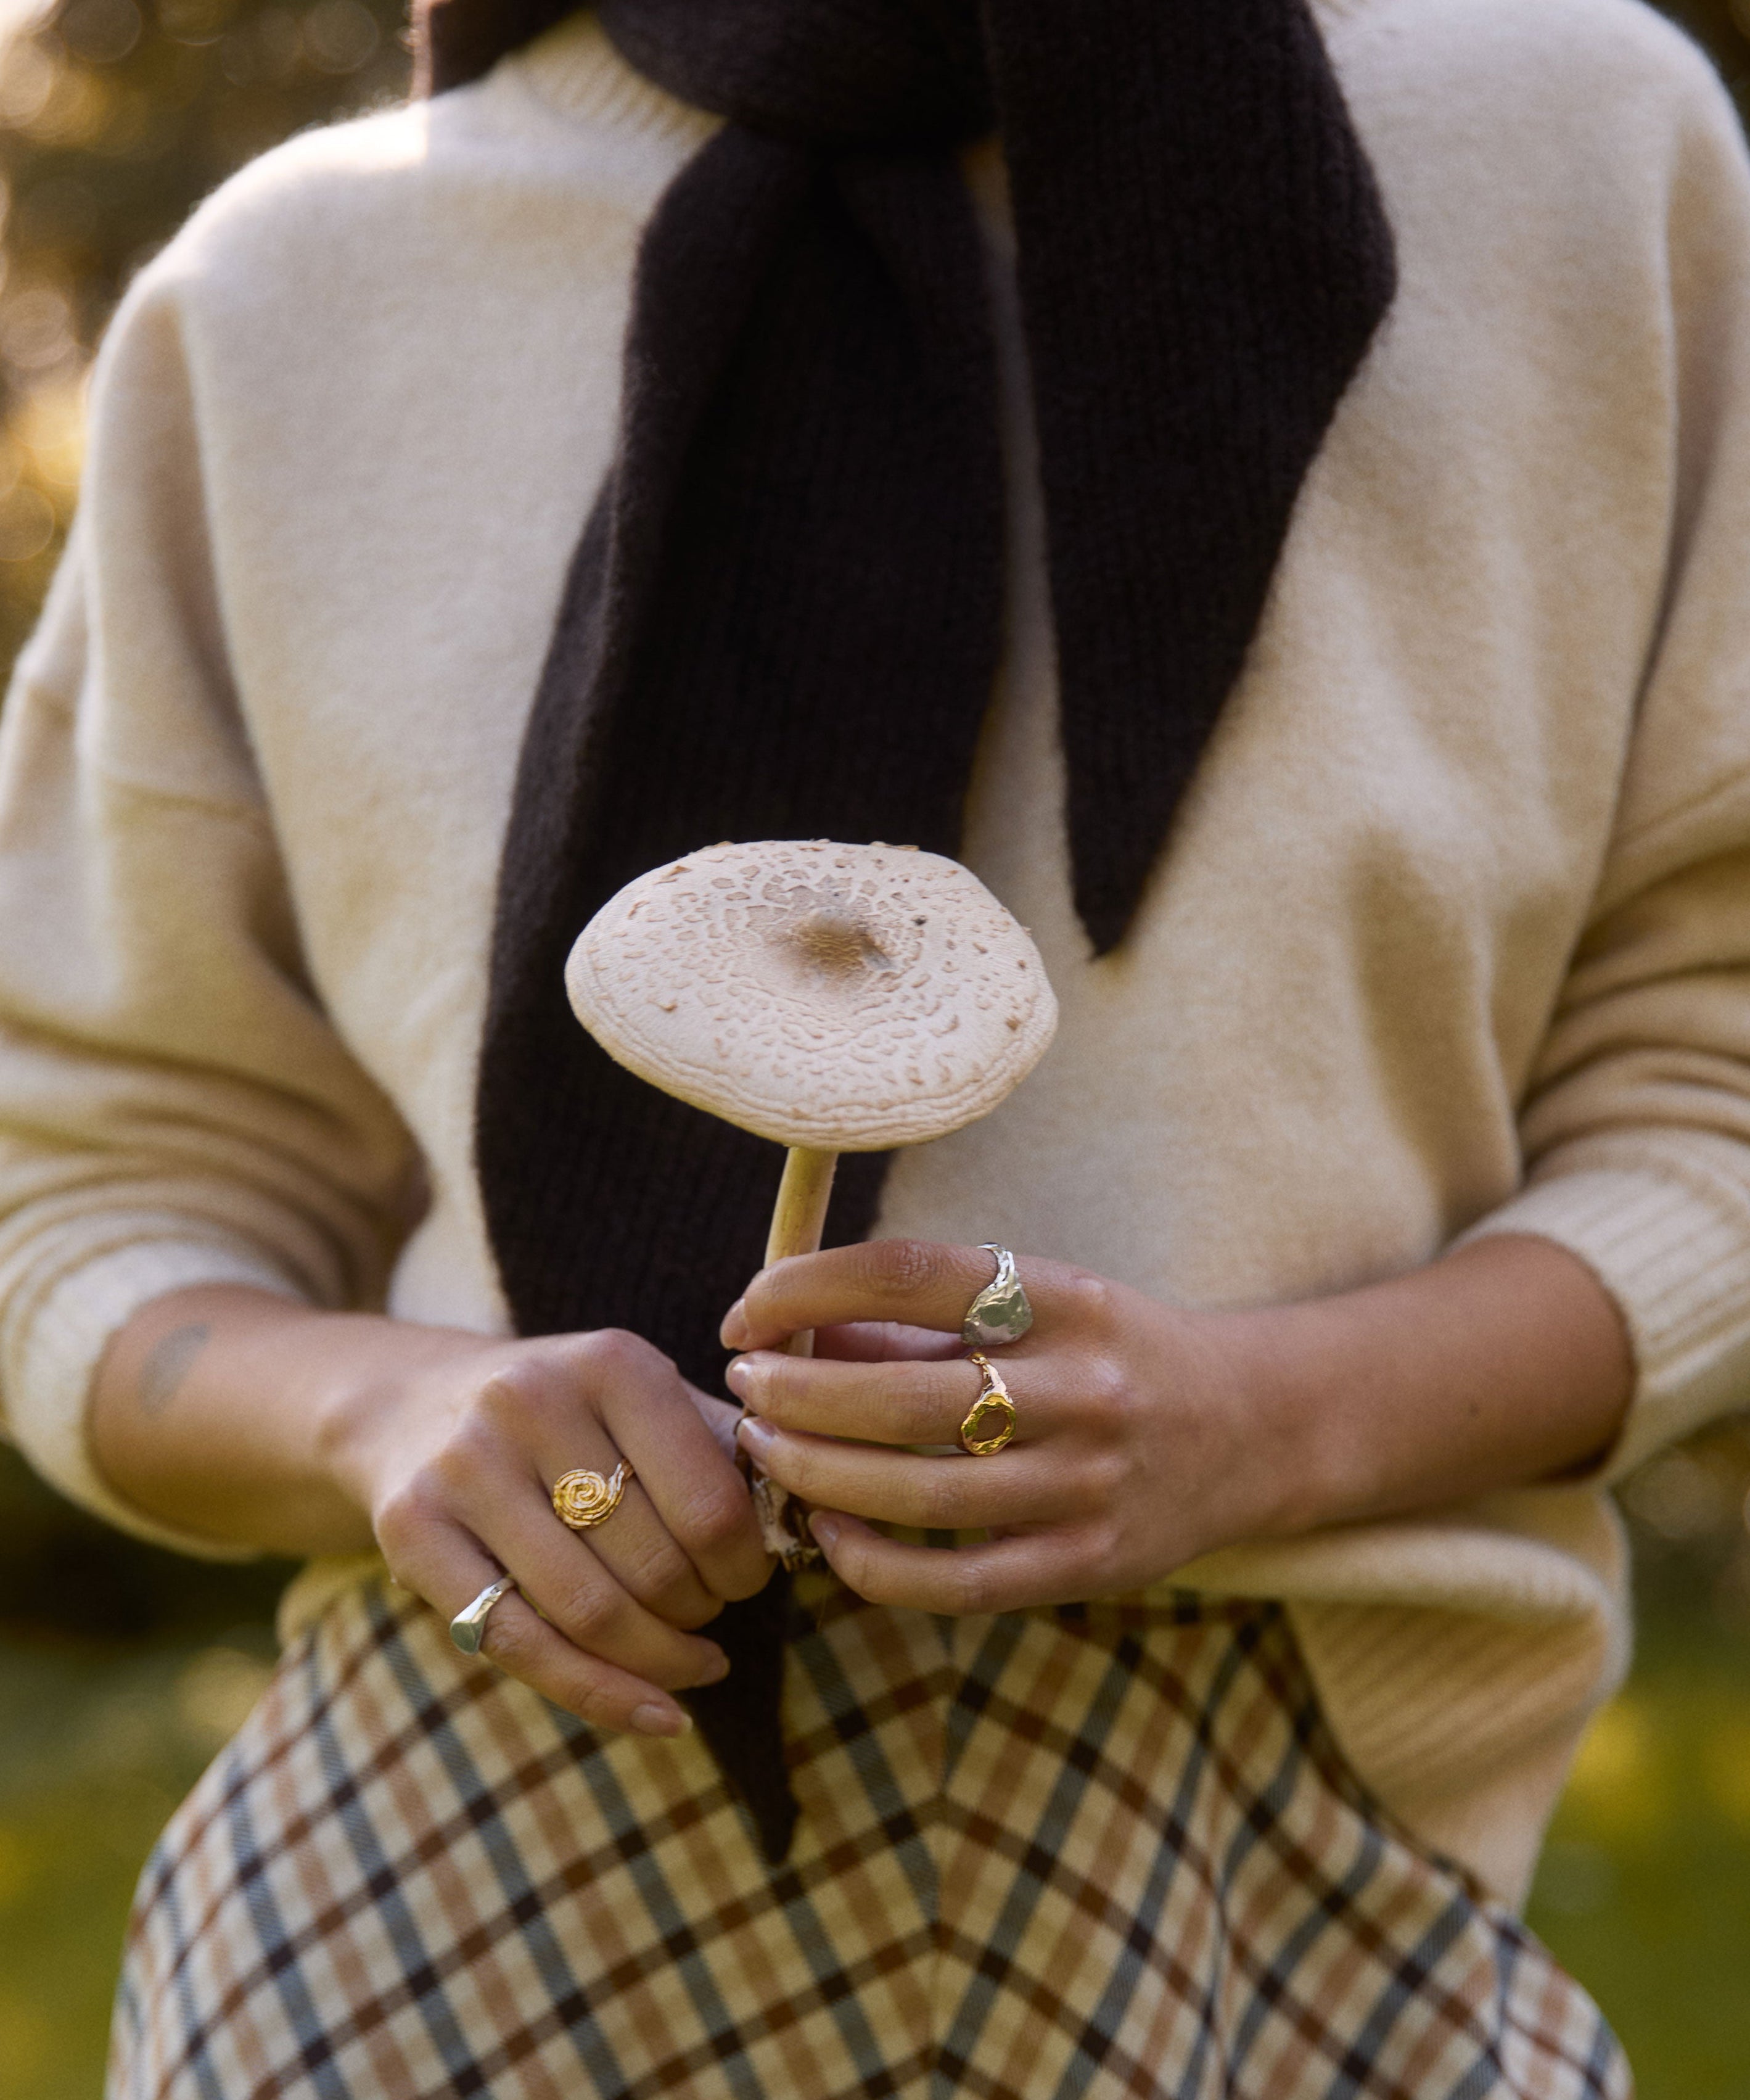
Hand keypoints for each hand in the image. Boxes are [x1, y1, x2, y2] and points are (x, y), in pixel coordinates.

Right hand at [310, 1322, 772, 1735]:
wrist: (409, 1402)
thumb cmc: (567, 1414)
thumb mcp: (643, 1399)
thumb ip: (725, 1450)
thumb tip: (808, 1528)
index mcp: (613, 1362)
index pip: (711, 1503)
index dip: (748, 1564)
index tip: (753, 1577)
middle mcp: (531, 1402)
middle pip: (654, 1566)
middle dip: (703, 1610)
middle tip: (712, 1613)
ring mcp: (465, 1468)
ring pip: (592, 1614)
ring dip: (662, 1660)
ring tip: (691, 1661)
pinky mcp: (413, 1532)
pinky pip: (522, 1647)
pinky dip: (604, 1698)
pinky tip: (659, 1716)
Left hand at [720, 1239, 1276, 1615]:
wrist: (1253, 1426)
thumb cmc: (1109, 1353)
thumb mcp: (1035, 1304)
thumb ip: (914, 1323)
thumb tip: (786, 1334)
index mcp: (1063, 1298)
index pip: (909, 1273)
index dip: (807, 1286)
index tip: (748, 1307)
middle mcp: (1084, 1385)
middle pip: (901, 1395)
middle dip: (795, 1392)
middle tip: (743, 1384)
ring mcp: (1090, 1484)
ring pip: (918, 1492)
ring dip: (817, 1472)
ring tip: (766, 1449)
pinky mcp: (1090, 1565)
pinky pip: (956, 1581)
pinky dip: (873, 1565)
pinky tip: (829, 1535)